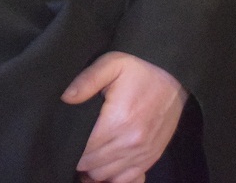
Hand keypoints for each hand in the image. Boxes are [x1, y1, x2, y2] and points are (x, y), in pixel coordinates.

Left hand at [61, 51, 186, 182]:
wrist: (173, 75)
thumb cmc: (139, 68)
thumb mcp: (110, 64)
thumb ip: (86, 81)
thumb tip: (65, 98)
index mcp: (118, 121)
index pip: (85, 149)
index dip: (70, 149)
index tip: (61, 142)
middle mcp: (131, 142)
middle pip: (93, 166)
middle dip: (78, 160)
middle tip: (69, 148)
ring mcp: (143, 153)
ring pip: (107, 175)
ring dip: (92, 170)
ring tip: (84, 157)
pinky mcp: (151, 157)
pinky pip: (128, 179)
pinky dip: (113, 177)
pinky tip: (103, 166)